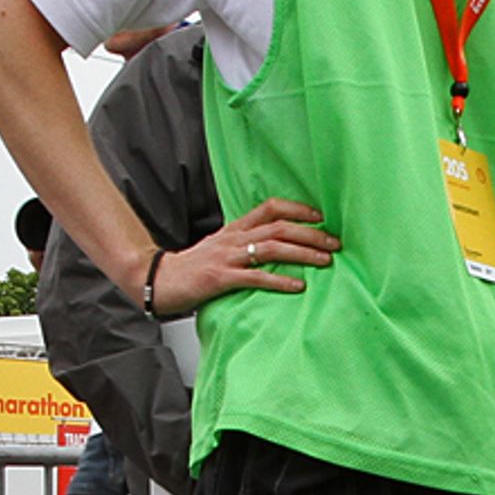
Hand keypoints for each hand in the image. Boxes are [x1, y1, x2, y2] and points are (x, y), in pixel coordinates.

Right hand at [139, 199, 336, 314]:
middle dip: (311, 234)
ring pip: (271, 249)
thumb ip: (246, 244)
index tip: (321, 216)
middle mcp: (233, 238)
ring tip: (325, 261)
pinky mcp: (220, 278)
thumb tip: (278, 246)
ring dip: (302, 254)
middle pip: (279, 228)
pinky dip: (279, 281)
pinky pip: (255, 278)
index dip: (298, 209)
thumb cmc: (193, 268)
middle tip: (335, 243)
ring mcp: (227, 257)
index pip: (270, 208)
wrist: (159, 280)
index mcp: (235, 229)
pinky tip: (298, 285)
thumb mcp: (222, 248)